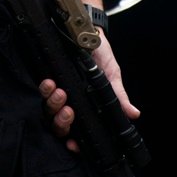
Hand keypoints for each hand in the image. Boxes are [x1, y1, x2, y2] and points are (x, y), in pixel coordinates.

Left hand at [39, 32, 139, 151]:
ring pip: (48, 110)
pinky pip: (42, 90)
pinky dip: (45, 89)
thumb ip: (119, 96)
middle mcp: (69, 103)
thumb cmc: (101, 55)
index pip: (77, 132)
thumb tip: (133, 113)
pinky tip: (50, 83)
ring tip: (61, 93)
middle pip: (59, 125)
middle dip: (62, 122)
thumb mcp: (112, 75)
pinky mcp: (49, 78)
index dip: (73, 142)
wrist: (89, 32)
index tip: (73, 145)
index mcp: (85, 108)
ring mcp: (58, 92)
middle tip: (69, 111)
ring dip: (53, 104)